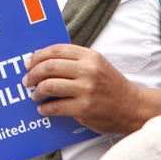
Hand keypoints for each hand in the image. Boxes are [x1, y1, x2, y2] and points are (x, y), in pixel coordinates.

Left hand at [22, 44, 141, 134]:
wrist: (133, 108)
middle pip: (49, 67)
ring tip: (34, 95)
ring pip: (50, 86)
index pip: (55, 50)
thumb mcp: (97, 65)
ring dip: (37, 91)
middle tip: (26, 80)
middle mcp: (88, 71)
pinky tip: (43, 109)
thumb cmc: (110, 85)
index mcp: (90, 57)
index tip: (28, 63)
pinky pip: (56, 106)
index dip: (37, 56)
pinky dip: (45, 108)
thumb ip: (74, 60)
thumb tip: (41, 61)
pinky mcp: (84, 108)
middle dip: (32, 74)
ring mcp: (86, 90)